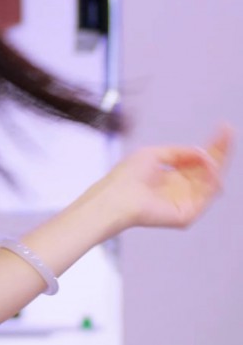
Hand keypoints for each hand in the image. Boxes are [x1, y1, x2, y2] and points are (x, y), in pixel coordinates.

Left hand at [106, 123, 233, 229]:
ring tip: (214, 152)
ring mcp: (185, 203)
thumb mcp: (154, 154)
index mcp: (172, 176)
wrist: (116, 197)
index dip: (212, 146)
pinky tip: (210, 167)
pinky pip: (205, 196)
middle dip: (220, 152)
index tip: (224, 129)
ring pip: (211, 182)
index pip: (198, 160)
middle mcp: (181, 190)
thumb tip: (202, 151)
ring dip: (217, 164)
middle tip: (229, 134)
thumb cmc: (126, 177)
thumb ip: (179, 152)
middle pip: (208, 170)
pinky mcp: (186, 215)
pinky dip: (211, 181)